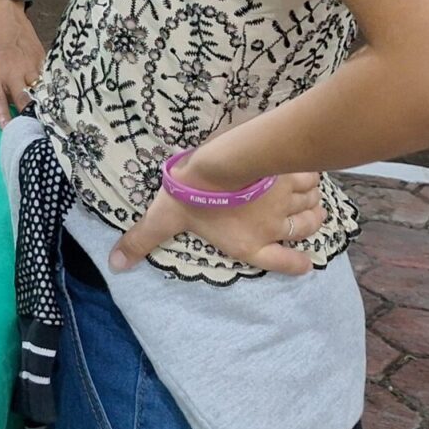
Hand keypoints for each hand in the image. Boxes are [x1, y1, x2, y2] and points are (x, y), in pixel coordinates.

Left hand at [0, 0, 42, 126]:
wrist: (0, 2)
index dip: (3, 119)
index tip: (8, 132)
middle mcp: (13, 72)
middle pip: (24, 101)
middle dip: (27, 116)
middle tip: (30, 131)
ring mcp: (30, 64)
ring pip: (39, 91)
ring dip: (40, 104)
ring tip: (45, 119)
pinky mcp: (41, 56)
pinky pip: (47, 78)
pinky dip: (47, 88)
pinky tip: (52, 98)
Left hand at [110, 158, 325, 275]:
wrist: (218, 164)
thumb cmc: (191, 195)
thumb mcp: (163, 218)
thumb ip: (142, 240)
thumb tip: (115, 265)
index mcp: (247, 243)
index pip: (282, 262)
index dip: (297, 264)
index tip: (305, 262)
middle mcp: (273, 226)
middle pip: (304, 230)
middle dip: (306, 225)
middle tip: (302, 218)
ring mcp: (286, 201)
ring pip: (312, 207)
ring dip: (311, 203)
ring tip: (305, 197)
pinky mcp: (293, 176)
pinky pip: (312, 180)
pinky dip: (311, 178)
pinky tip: (303, 172)